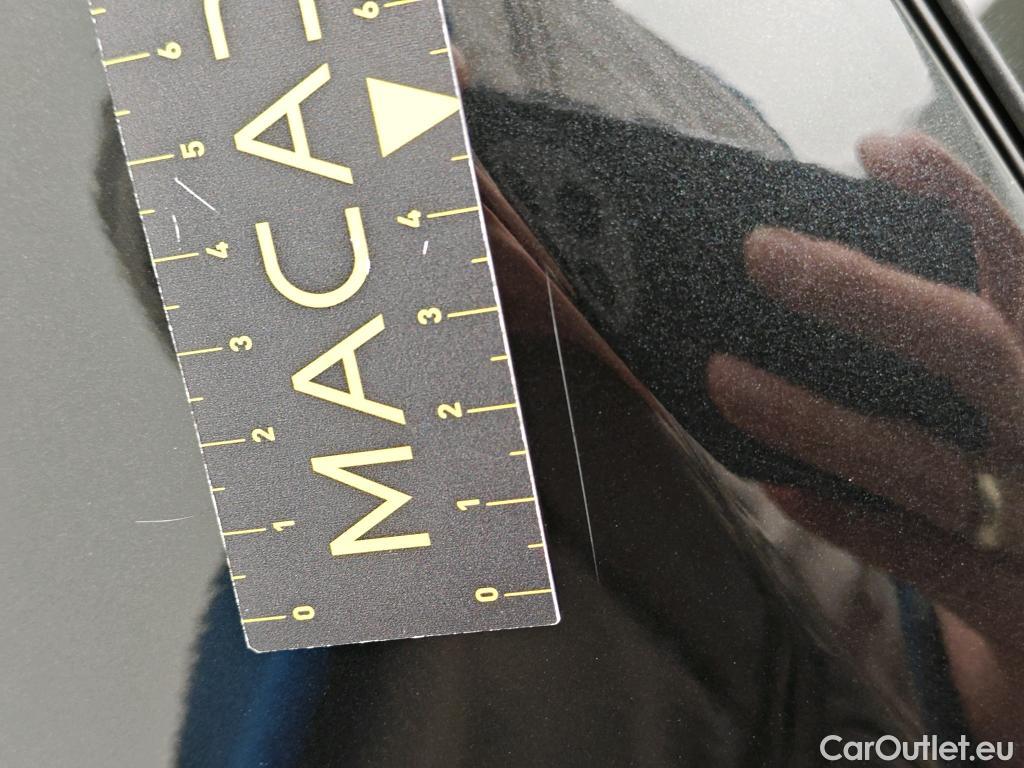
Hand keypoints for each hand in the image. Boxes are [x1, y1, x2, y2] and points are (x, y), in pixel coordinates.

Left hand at [706, 134, 1023, 743]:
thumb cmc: (1021, 464)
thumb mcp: (1014, 385)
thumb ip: (959, 339)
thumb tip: (816, 277)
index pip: (1013, 256)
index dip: (951, 195)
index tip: (873, 147)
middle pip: (967, 343)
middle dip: (860, 291)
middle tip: (758, 250)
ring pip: (920, 460)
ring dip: (810, 415)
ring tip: (721, 374)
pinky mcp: (1005, 592)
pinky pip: (910, 551)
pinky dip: (834, 511)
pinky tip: (769, 478)